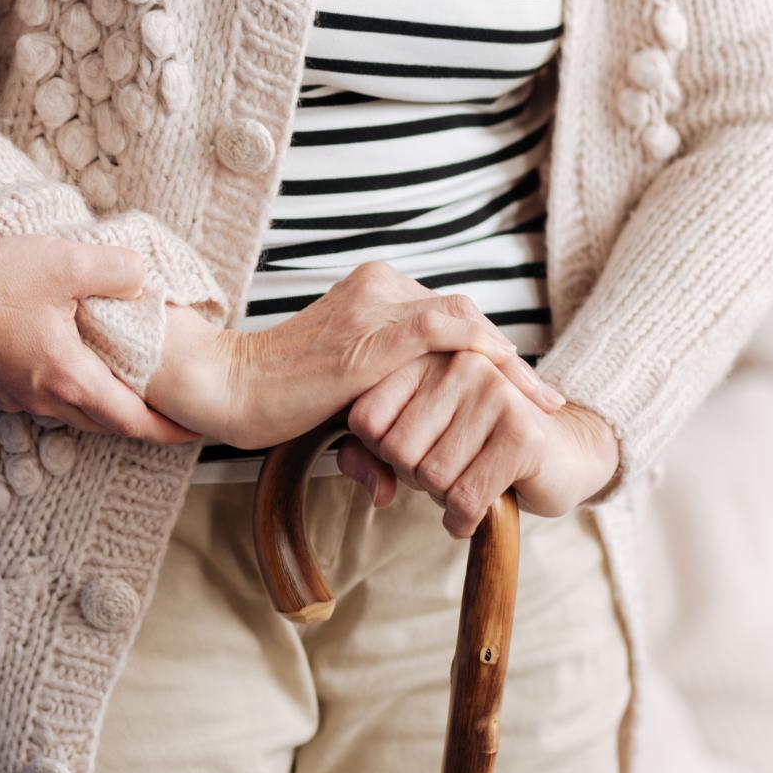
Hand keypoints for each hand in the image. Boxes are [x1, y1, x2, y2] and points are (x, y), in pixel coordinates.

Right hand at [0, 235, 194, 442]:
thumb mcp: (64, 263)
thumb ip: (115, 270)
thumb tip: (143, 277)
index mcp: (70, 378)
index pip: (132, 421)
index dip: (168, 430)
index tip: (196, 431)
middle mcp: (46, 398)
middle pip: (106, 423)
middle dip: (142, 422)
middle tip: (171, 412)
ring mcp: (19, 396)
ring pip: (76, 413)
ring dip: (107, 407)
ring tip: (131, 389)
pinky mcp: (0, 386)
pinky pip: (48, 400)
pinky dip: (75, 392)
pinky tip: (79, 366)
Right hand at [146, 261, 562, 449]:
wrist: (226, 388)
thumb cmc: (273, 401)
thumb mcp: (340, 403)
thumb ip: (375, 421)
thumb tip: (391, 484)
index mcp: (374, 291)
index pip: (450, 320)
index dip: (491, 357)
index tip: (522, 395)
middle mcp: (380, 288)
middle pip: (466, 319)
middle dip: (510, 364)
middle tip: (546, 403)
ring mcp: (376, 306)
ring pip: (465, 322)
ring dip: (509, 365)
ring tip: (543, 403)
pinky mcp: (371, 334)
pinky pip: (445, 331)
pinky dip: (485, 354)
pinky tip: (512, 382)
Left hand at [337, 351, 619, 536]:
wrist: (563, 454)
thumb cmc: (476, 447)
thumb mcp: (414, 444)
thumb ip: (368, 457)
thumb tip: (376, 490)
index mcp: (426, 356)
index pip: (365, 419)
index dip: (379, 453)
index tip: (413, 451)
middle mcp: (459, 364)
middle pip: (396, 449)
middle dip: (414, 478)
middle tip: (445, 473)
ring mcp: (494, 393)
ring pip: (431, 476)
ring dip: (442, 499)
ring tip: (464, 483)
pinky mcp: (522, 433)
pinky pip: (467, 498)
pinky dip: (462, 520)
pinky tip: (471, 515)